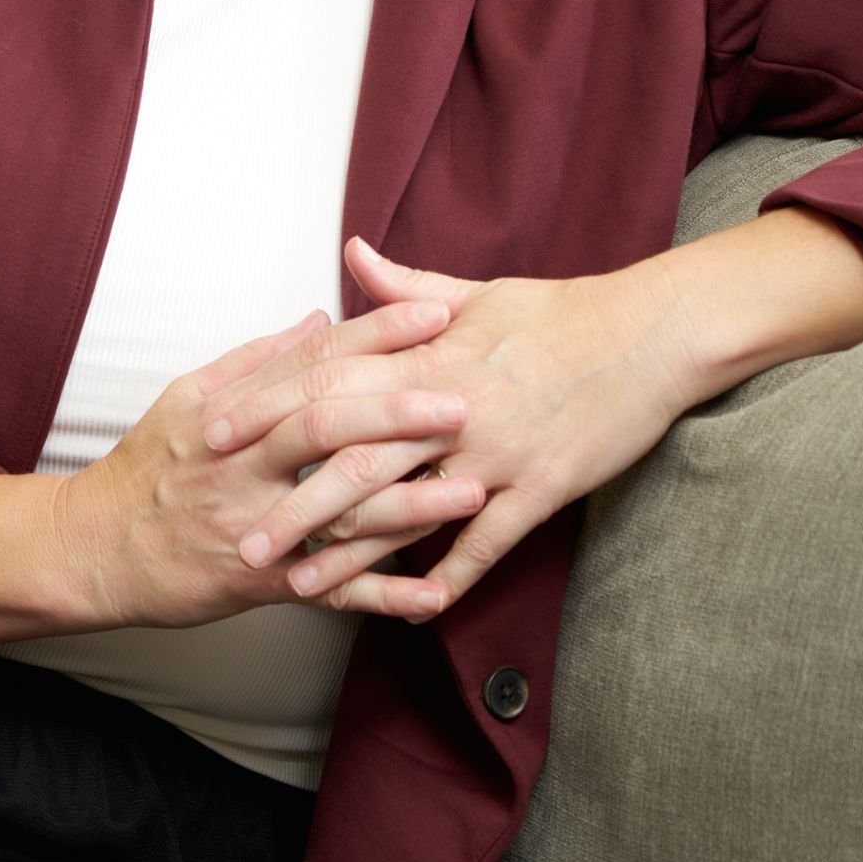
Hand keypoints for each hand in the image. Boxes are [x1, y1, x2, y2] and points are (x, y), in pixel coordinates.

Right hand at [53, 294, 477, 628]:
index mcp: (230, 411)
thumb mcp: (187, 397)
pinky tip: (435, 595)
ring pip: (336, 511)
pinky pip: (329, 593)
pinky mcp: (258, 583)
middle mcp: (241, 462)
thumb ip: (256, 358)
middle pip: (324, 426)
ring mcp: (251, 524)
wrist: (94, 550)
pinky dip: (382, 596)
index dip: (374, 337)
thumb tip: (319, 318)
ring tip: (472, 492)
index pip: (311, 363)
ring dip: (408, 504)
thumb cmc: (146, 468)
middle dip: (397, 411)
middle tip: (463, 400)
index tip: (434, 315)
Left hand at [209, 236, 696, 619]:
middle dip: (294, 503)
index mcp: (427, 355)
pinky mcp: (541, 486)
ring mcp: (494, 451)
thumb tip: (351, 253)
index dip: (268, 414)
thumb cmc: (558, 310)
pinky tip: (416, 608)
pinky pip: (488, 540)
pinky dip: (452, 573)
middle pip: (355, 460)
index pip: (328, 385)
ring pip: (411, 510)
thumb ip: (403, 288)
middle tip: (240, 540)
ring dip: (353, 554)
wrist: (647, 333)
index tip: (215, 438)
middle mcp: (450, 406)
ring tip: (301, 588)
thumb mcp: (474, 292)